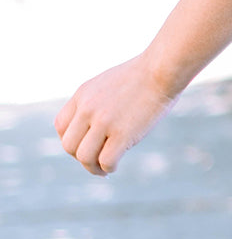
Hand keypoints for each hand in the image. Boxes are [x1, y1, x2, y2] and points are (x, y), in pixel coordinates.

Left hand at [54, 54, 175, 176]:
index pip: (61, 126)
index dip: (71, 140)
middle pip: (68, 145)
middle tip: (95, 160)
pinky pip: (106, 161)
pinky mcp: (122, 133)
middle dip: (80, 157)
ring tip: (103, 170)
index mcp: (83, 94)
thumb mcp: (109, 83)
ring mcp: (104, 121)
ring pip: (84, 157)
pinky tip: (115, 166)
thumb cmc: (143, 75)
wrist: (163, 68)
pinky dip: (108, 168)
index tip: (85, 145)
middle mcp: (88, 108)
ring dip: (92, 168)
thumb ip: (96, 102)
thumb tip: (95, 128)